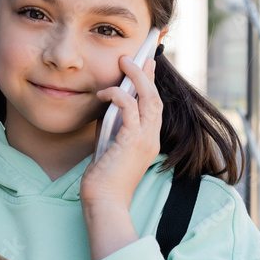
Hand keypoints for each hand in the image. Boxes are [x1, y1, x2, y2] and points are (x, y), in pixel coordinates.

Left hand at [80, 55, 161, 211]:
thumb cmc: (103, 179)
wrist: (104, 203)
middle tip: (135, 56)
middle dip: (146, 73)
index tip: (147, 64)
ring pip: (149, 99)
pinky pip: (130, 109)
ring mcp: (145, 140)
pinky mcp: (132, 142)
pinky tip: (104, 93)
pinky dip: (118, 96)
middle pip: (156, 98)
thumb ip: (111, 126)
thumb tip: (106, 105)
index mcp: (148, 140)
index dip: (151, 82)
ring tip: (124, 62)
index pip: (154, 105)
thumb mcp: (108, 145)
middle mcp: (152, 138)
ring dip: (136, 77)